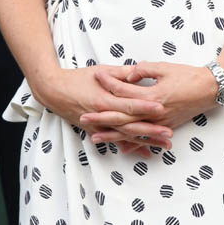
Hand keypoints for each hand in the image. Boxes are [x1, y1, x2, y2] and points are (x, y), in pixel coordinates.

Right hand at [30, 65, 166, 141]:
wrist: (54, 91)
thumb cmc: (78, 78)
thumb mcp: (102, 71)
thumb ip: (123, 73)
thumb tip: (141, 72)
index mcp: (104, 99)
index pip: (128, 105)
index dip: (145, 107)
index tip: (162, 108)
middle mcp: (102, 116)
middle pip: (130, 125)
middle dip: (151, 131)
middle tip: (169, 134)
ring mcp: (98, 126)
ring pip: (125, 137)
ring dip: (145, 142)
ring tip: (163, 146)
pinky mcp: (96, 131)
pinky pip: (116, 141)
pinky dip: (130, 147)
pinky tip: (144, 153)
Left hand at [85, 61, 218, 142]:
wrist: (210, 89)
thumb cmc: (189, 75)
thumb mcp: (165, 67)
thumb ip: (144, 69)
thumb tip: (127, 76)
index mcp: (152, 95)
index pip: (124, 90)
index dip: (109, 82)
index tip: (96, 75)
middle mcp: (154, 112)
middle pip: (122, 116)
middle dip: (101, 117)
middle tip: (83, 115)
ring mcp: (160, 122)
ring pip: (131, 131)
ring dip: (112, 134)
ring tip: (94, 137)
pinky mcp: (166, 126)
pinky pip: (146, 137)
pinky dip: (133, 143)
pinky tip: (121, 148)